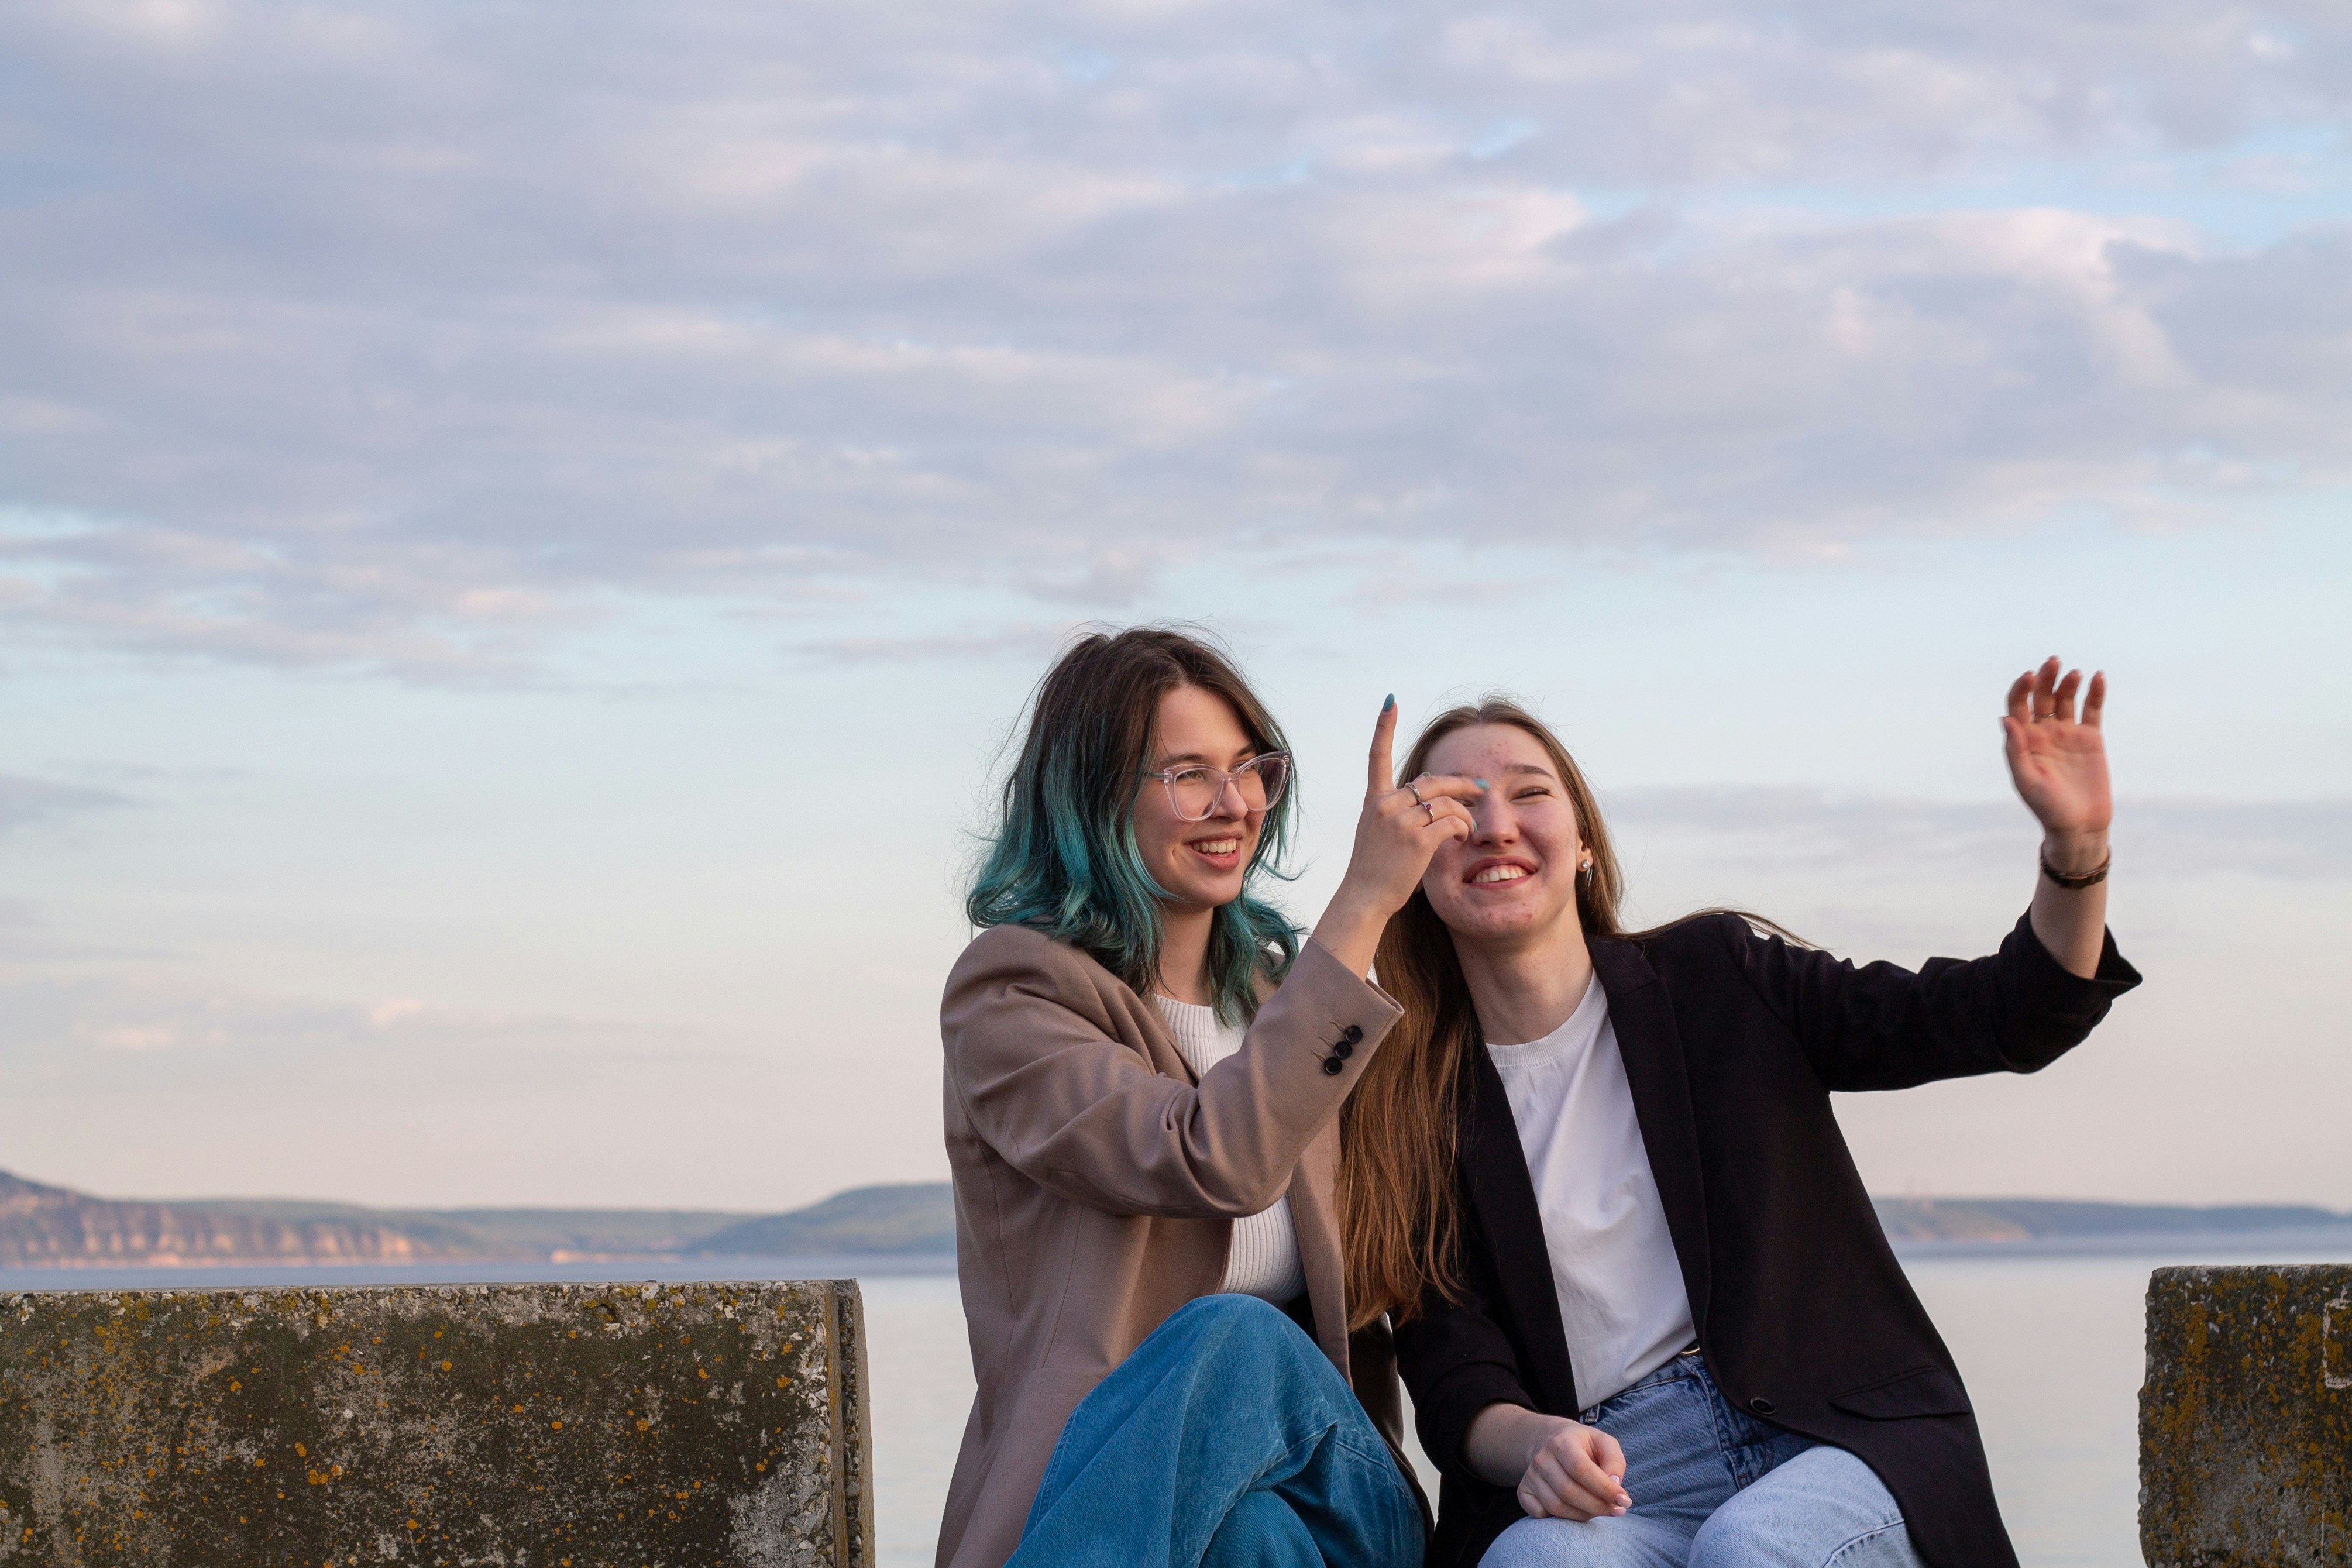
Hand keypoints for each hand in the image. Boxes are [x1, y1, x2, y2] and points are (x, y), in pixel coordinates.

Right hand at [1310, 698, 1485, 976]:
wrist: (1363, 898)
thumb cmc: (1373, 872)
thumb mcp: (1376, 834)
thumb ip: (1396, 812)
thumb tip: (1430, 799)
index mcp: (1374, 801)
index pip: (1377, 756)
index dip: (1384, 727)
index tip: (1389, 701)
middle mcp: (1385, 804)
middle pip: (1433, 781)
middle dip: (1462, 784)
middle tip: (1482, 786)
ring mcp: (1400, 820)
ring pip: (1447, 802)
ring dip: (1465, 815)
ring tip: (1467, 830)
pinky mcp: (1417, 838)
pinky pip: (1452, 822)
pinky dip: (1463, 828)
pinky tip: (1462, 837)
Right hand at [1516, 1418, 1629, 1521]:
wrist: (1550, 1440)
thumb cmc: (1584, 1445)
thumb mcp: (1604, 1443)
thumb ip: (1615, 1461)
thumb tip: (1615, 1485)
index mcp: (1562, 1442)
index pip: (1581, 1469)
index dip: (1604, 1489)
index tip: (1624, 1501)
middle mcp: (1542, 1458)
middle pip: (1569, 1492)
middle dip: (1597, 1507)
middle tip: (1615, 1510)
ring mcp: (1530, 1476)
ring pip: (1556, 1507)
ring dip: (1583, 1515)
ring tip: (1598, 1510)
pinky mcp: (1523, 1491)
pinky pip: (1540, 1514)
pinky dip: (1559, 1519)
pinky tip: (1574, 1510)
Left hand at [2002, 657, 2111, 870]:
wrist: (2080, 825)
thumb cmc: (2047, 807)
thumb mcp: (2027, 781)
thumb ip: (2016, 750)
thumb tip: (2005, 719)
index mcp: (2023, 740)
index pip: (2017, 706)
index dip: (2021, 689)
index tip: (2028, 677)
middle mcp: (2043, 732)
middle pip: (2041, 697)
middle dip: (2045, 678)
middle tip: (2053, 662)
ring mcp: (2067, 733)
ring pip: (2066, 699)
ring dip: (2068, 683)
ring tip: (2074, 674)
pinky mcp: (2091, 738)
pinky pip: (2092, 710)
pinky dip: (2095, 693)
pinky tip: (2097, 678)